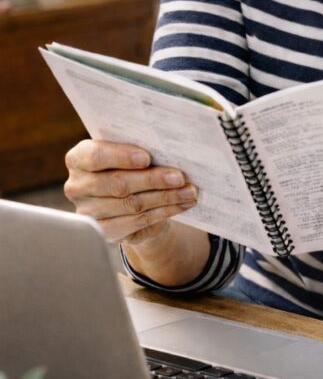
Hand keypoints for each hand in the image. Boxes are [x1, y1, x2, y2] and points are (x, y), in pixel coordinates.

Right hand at [64, 139, 197, 245]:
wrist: (125, 196)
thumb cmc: (127, 164)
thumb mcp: (128, 151)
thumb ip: (138, 147)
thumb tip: (169, 149)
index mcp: (78, 158)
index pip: (95, 156)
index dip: (121, 157)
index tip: (147, 157)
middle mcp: (77, 186)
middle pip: (117, 183)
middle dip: (152, 180)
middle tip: (179, 177)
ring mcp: (88, 212)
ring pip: (131, 204)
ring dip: (165, 198)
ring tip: (189, 191)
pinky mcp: (103, 232)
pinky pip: (137, 221)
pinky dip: (164, 212)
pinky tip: (181, 204)